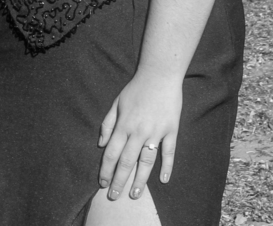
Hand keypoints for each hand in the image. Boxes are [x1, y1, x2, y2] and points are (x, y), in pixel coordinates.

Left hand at [97, 71, 182, 201]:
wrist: (160, 75)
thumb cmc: (136, 88)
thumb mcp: (116, 103)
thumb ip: (108, 124)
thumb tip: (101, 145)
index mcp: (123, 125)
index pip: (111, 153)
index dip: (105, 170)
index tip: (102, 184)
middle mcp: (138, 131)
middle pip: (127, 162)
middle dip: (119, 181)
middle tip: (114, 197)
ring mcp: (156, 132)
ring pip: (146, 162)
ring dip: (140, 180)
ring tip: (135, 194)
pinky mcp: (171, 130)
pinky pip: (169, 152)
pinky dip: (167, 166)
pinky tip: (163, 179)